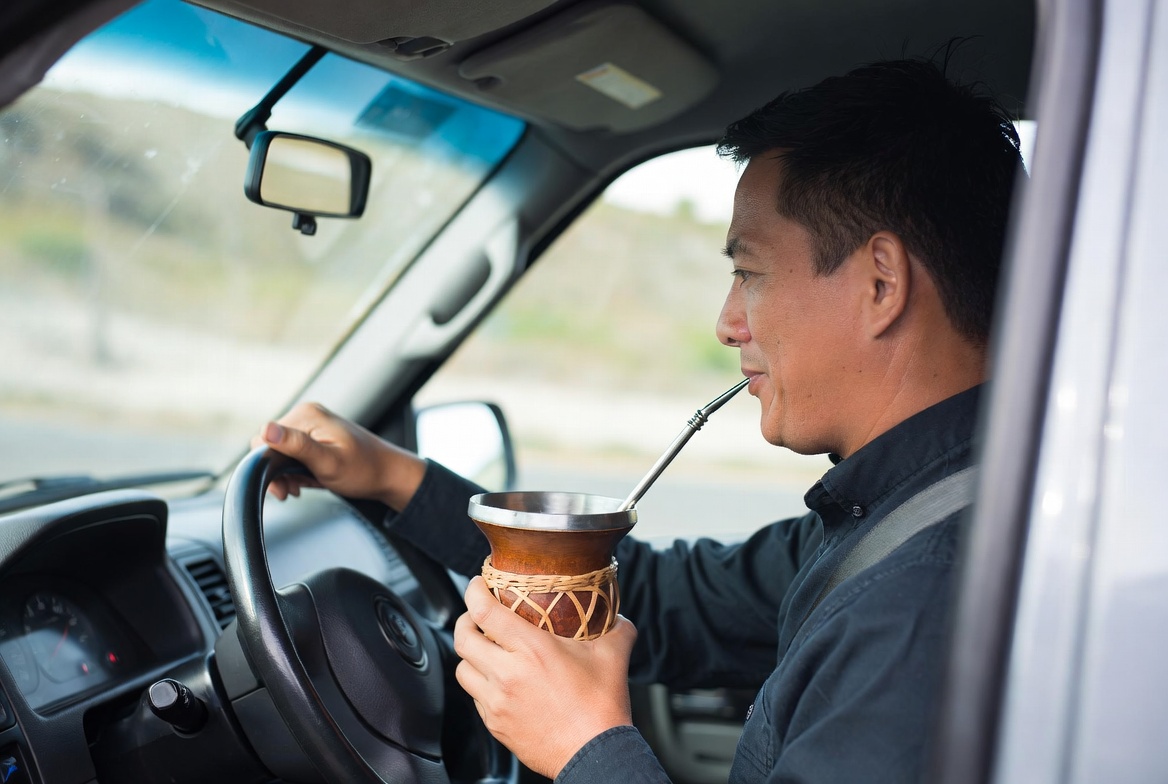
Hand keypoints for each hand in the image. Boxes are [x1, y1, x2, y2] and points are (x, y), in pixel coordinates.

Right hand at [251, 402, 425, 509]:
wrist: (389, 475)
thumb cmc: (364, 471)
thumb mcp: (328, 462)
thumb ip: (297, 446)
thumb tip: (266, 429)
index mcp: (306, 415)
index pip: (264, 439)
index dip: (267, 467)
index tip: (283, 489)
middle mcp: (307, 415)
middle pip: (271, 446)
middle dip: (278, 473)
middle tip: (294, 492)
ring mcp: (312, 425)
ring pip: (281, 453)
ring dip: (287, 474)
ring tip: (303, 486)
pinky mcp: (316, 437)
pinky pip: (294, 454)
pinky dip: (296, 471)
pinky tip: (309, 480)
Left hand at [454, 577, 636, 778]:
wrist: (595, 754)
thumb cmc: (602, 707)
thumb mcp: (613, 655)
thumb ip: (617, 627)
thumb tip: (619, 616)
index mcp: (531, 649)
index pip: (484, 611)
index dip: (474, 592)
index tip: (478, 585)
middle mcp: (507, 674)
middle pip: (462, 638)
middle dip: (465, 621)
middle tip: (476, 616)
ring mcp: (497, 702)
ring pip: (462, 670)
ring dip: (469, 656)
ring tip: (484, 650)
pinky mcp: (496, 724)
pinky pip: (475, 698)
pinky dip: (481, 684)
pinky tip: (499, 681)